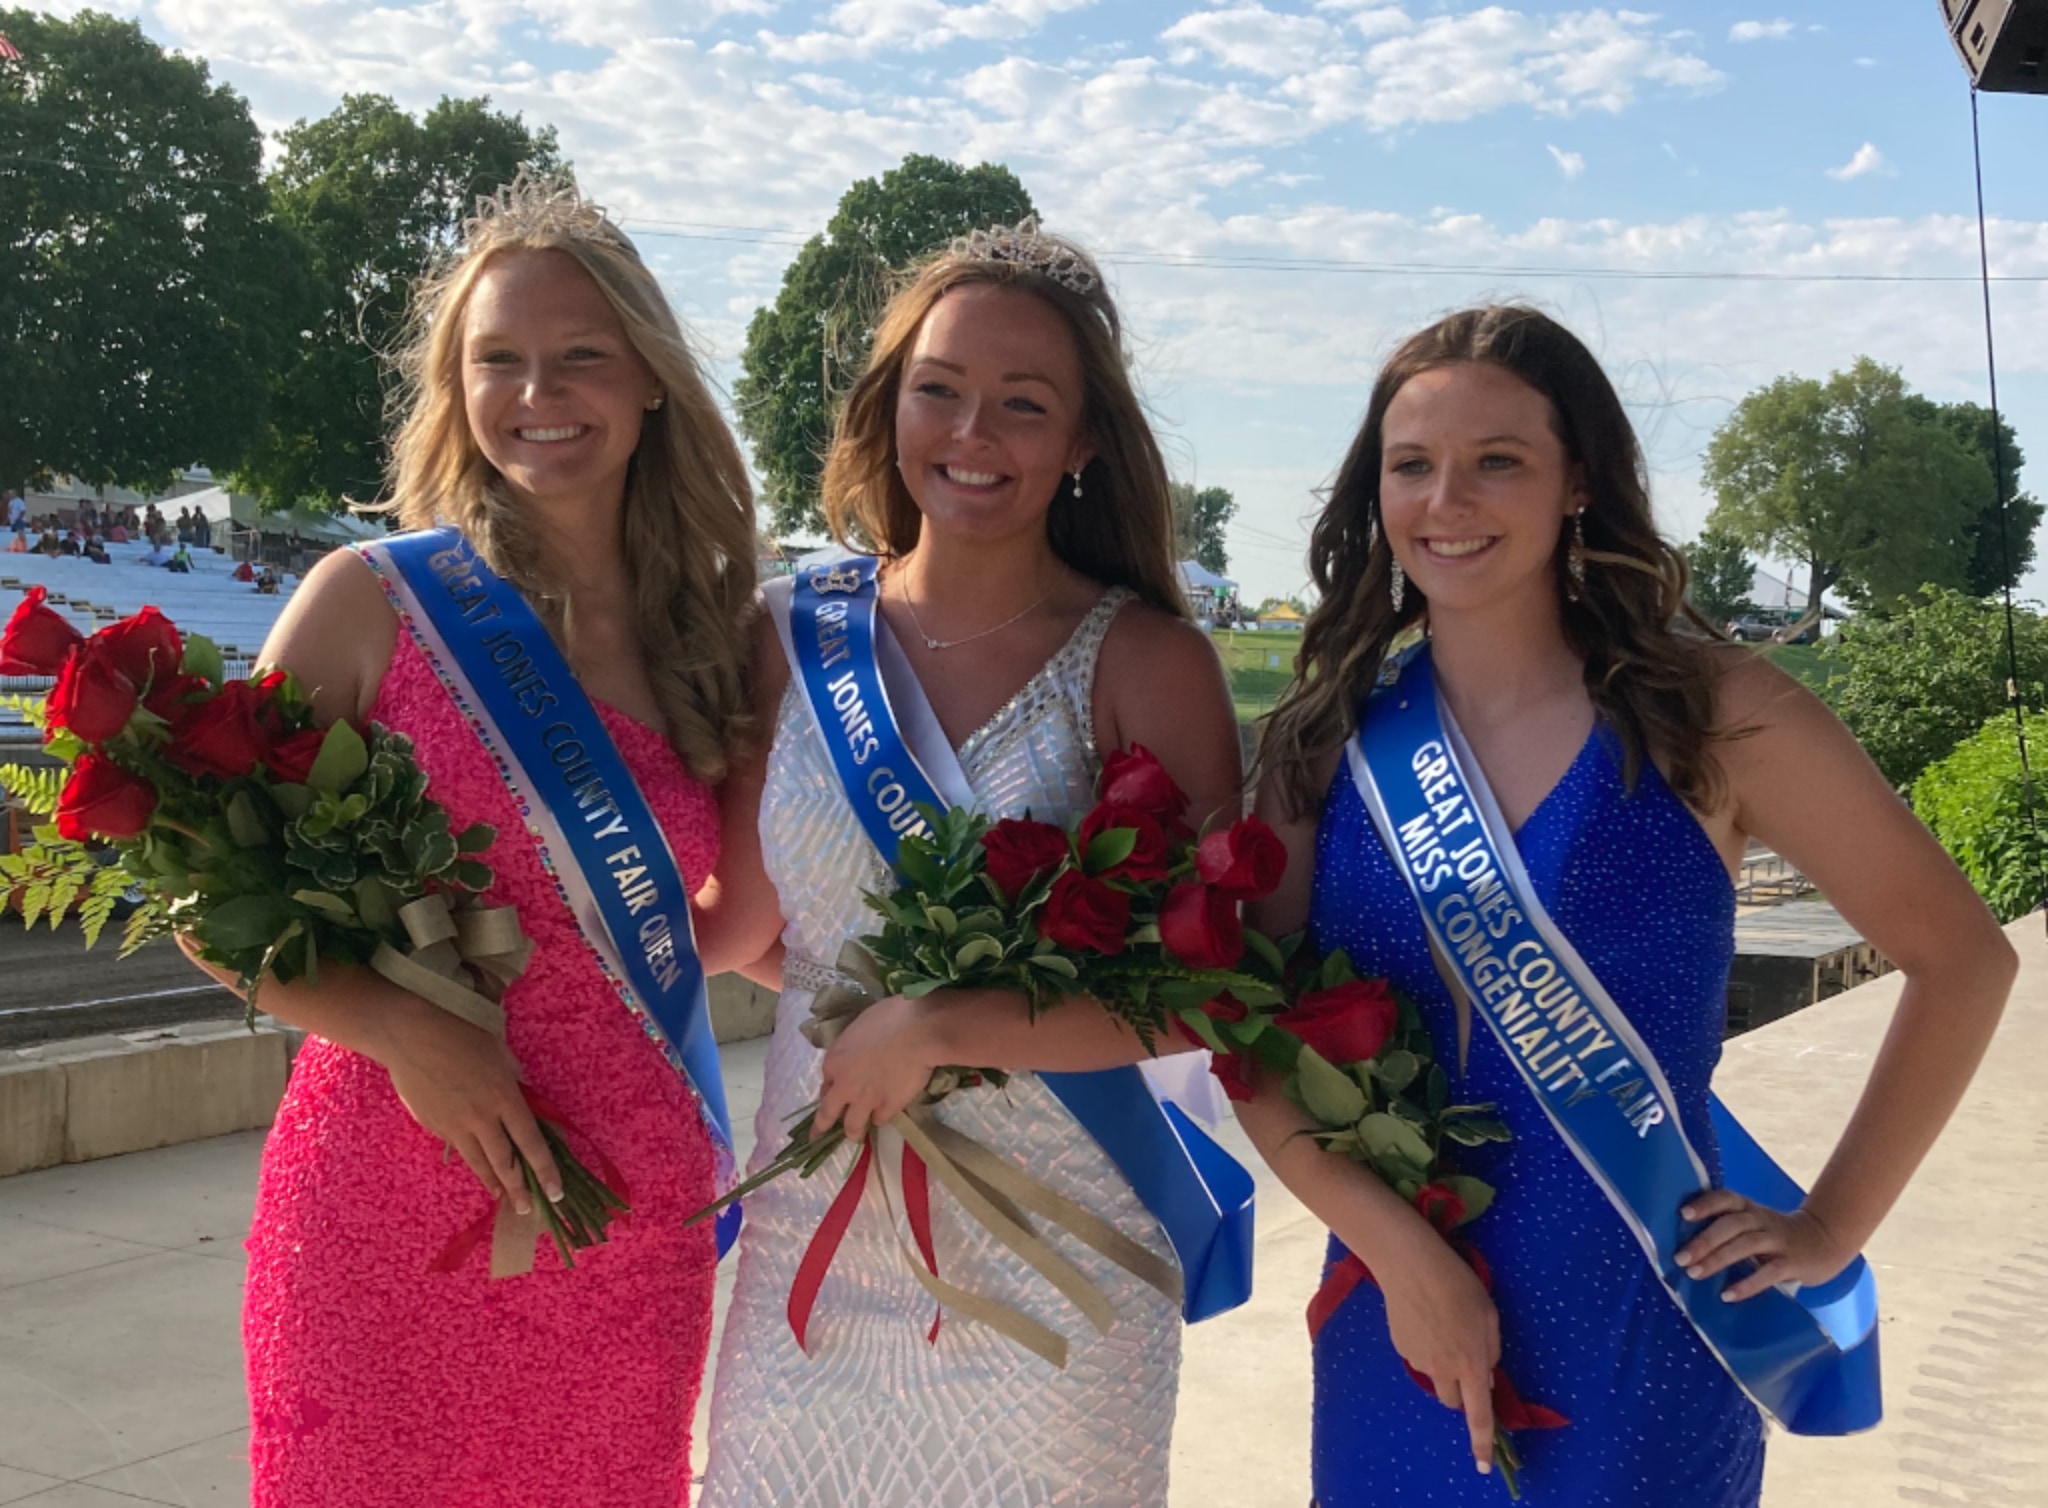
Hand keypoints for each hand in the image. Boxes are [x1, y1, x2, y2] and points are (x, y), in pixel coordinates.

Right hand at [377, 998, 562, 1214]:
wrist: (410, 1036)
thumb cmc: (460, 1034)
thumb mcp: (498, 1051)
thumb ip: (513, 1077)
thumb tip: (523, 1094)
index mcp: (504, 1097)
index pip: (531, 1143)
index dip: (545, 1170)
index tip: (555, 1192)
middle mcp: (482, 1117)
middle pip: (505, 1162)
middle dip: (519, 1189)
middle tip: (529, 1209)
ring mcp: (455, 1125)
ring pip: (479, 1162)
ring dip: (494, 1183)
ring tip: (504, 1198)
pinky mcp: (433, 1126)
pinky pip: (457, 1147)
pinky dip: (470, 1158)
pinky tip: (476, 1165)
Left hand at [816, 993, 937, 1143]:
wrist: (916, 1032)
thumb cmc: (889, 1018)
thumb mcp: (859, 1026)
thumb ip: (852, 1047)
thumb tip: (857, 1052)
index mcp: (834, 1062)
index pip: (824, 1085)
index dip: (829, 1091)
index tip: (832, 1095)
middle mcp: (844, 1086)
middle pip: (827, 1114)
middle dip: (821, 1126)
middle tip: (818, 1136)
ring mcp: (866, 1100)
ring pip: (853, 1127)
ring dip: (853, 1132)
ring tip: (856, 1136)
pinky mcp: (888, 1108)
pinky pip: (881, 1120)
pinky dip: (882, 1117)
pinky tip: (886, 1113)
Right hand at [1376, 1228, 1501, 1475]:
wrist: (1410, 1264)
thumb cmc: (1458, 1283)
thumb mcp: (1488, 1314)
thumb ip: (1491, 1349)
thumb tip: (1485, 1375)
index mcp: (1470, 1364)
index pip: (1478, 1414)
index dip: (1481, 1442)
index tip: (1482, 1464)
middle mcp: (1443, 1370)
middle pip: (1453, 1400)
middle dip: (1461, 1388)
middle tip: (1464, 1357)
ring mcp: (1418, 1360)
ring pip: (1435, 1377)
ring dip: (1443, 1366)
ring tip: (1442, 1326)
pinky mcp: (1400, 1347)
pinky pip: (1419, 1358)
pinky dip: (1425, 1347)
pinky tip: (1424, 1318)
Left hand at [1677, 1192, 1850, 1302]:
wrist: (1826, 1241)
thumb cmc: (1777, 1236)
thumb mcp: (1755, 1225)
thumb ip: (1728, 1230)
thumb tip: (1687, 1249)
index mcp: (1749, 1209)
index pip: (1726, 1199)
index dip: (1705, 1204)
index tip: (1683, 1215)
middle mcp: (1762, 1220)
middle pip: (1731, 1224)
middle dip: (1704, 1240)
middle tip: (1680, 1259)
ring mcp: (1778, 1240)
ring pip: (1746, 1244)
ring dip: (1718, 1259)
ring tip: (1695, 1274)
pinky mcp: (1793, 1262)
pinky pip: (1769, 1273)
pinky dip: (1747, 1284)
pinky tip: (1728, 1295)